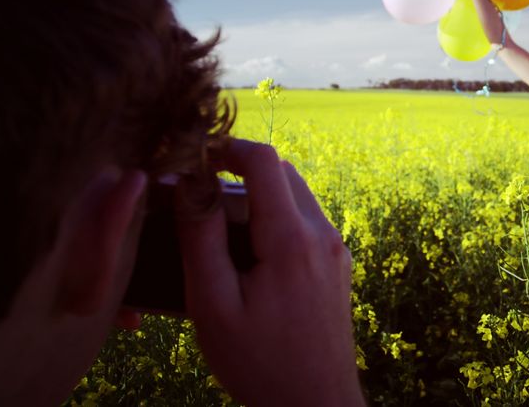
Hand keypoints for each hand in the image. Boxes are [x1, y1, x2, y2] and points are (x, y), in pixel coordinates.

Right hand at [177, 139, 362, 405]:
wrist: (315, 405)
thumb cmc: (259, 363)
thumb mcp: (214, 303)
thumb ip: (201, 237)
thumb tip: (190, 181)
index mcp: (291, 239)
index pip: (264, 161)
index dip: (227, 148)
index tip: (196, 157)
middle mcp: (322, 235)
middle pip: (282, 173)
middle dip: (241, 172)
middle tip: (200, 194)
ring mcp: (335, 251)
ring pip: (297, 197)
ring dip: (260, 198)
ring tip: (219, 229)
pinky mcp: (338, 267)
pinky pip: (306, 223)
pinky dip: (276, 221)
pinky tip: (248, 257)